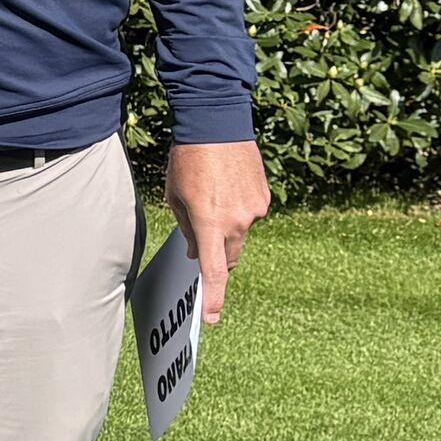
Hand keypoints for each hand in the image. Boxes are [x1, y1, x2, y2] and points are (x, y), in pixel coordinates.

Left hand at [164, 139, 268, 322]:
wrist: (217, 123)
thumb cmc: (188, 159)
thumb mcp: (176, 196)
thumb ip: (187, 228)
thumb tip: (197, 251)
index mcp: (210, 223)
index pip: (214, 270)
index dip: (213, 297)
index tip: (211, 317)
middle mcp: (237, 221)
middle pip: (229, 257)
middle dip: (217, 259)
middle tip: (202, 248)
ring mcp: (255, 210)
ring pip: (239, 235)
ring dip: (226, 230)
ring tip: (210, 200)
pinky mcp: (264, 198)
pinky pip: (249, 215)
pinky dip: (237, 212)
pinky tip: (225, 189)